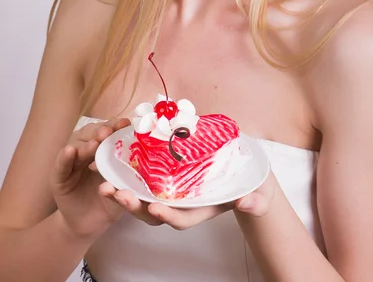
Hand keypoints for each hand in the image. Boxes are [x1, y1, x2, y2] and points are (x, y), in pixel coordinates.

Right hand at [50, 118, 130, 239]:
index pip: (108, 131)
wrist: (91, 224)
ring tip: (95, 144)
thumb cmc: (111, 200)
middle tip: (108, 132)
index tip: (126, 123)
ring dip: (86, 144)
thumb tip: (150, 163)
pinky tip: (70, 151)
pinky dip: (65, 157)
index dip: (116, 126)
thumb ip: (130, 175)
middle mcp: (86, 150)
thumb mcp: (124, 186)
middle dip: (100, 131)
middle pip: (91, 134)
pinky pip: (60, 165)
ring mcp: (71, 162)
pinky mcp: (58, 177)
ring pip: (76, 146)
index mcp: (103, 148)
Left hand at [98, 172, 276, 229]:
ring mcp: (175, 191)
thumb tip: (249, 202)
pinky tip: (115, 164)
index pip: (182, 218)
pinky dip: (131, 175)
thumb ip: (254, 200)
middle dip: (135, 206)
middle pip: (156, 211)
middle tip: (116, 195)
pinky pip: (148, 179)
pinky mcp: (170, 176)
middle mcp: (184, 203)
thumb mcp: (257, 193)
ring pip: (146, 197)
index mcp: (203, 209)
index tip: (154, 210)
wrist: (247, 176)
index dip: (168, 216)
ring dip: (125, 192)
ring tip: (105, 185)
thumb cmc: (253, 185)